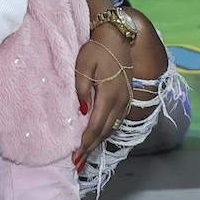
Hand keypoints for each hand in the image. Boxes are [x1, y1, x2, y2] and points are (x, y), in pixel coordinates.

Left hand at [73, 25, 133, 161]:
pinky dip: (105, 131)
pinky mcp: (125, 97)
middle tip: (77, 162)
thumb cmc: (97, 49)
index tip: (74, 156)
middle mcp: (120, 101)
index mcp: (109, 95)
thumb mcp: (83, 65)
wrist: (117, 36)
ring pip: (111, 127)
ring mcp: (125, 100)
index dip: (85, 143)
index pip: (96, 126)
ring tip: (85, 154)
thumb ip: (81, 88)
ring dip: (98, 142)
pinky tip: (96, 136)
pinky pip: (115, 120)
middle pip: (104, 131)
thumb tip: (81, 111)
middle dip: (90, 148)